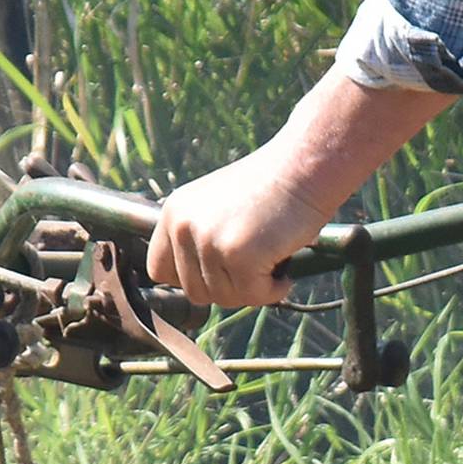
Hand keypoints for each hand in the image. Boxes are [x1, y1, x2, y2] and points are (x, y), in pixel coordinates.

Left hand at [148, 150, 333, 310]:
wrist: (303, 166)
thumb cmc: (271, 188)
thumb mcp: (217, 207)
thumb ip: (199, 239)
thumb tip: (198, 286)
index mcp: (174, 213)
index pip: (159, 269)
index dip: (189, 279)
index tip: (219, 273)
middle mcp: (184, 226)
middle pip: (193, 291)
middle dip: (228, 288)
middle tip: (256, 270)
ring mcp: (209, 241)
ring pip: (223, 297)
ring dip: (252, 289)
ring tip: (272, 263)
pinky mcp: (238, 255)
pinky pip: (253, 295)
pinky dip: (273, 290)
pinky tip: (285, 270)